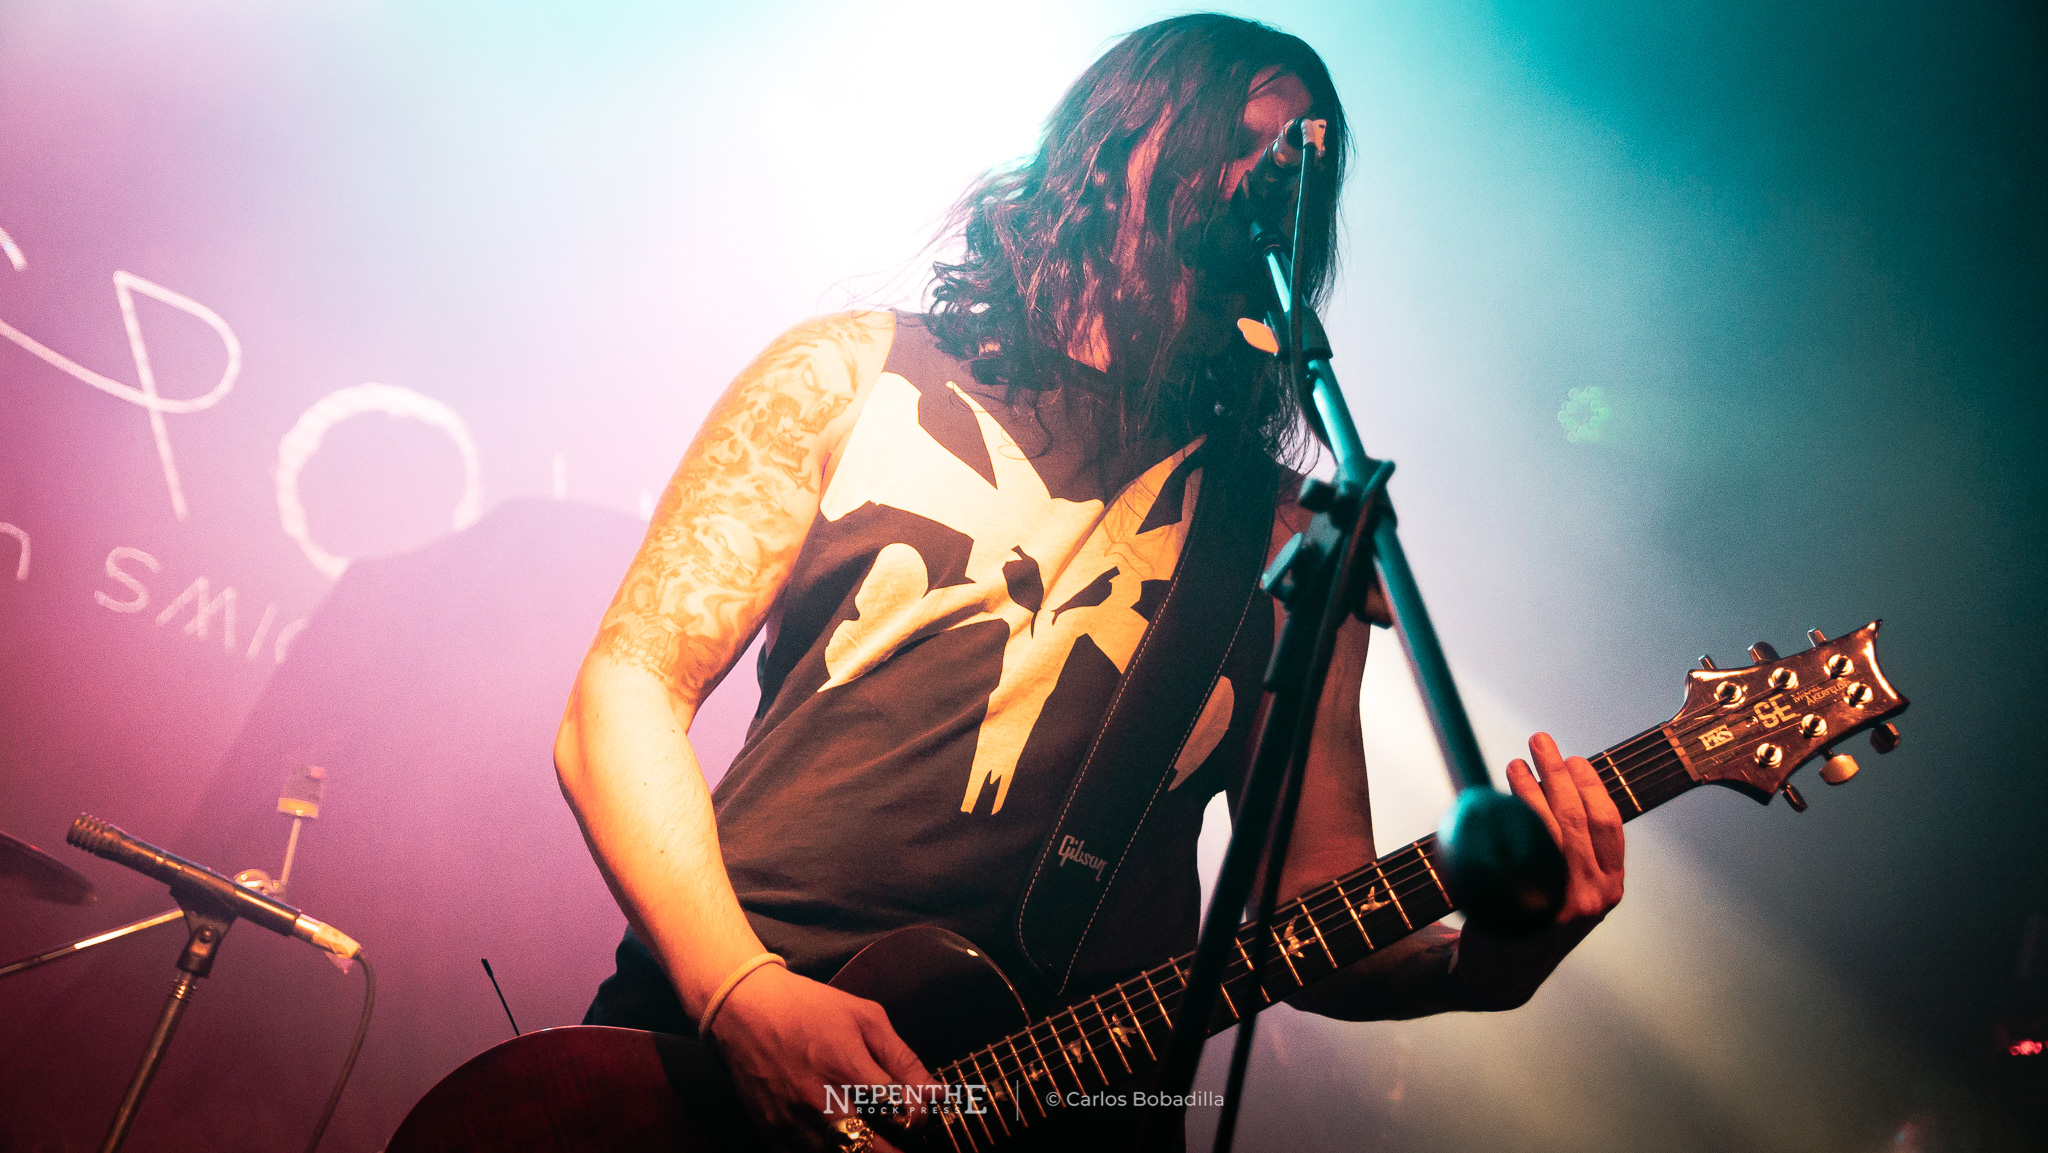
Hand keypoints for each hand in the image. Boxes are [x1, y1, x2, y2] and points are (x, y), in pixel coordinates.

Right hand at [708, 964, 930, 1151]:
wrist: (742, 1011)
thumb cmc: (808, 1008)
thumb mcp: (865, 1017)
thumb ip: (903, 1059)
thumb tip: (937, 1094)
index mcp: (848, 1069)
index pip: (902, 1115)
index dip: (918, 1117)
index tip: (915, 1110)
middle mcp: (820, 1104)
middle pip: (875, 1151)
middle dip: (895, 1147)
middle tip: (897, 1131)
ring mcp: (795, 1126)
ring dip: (865, 1151)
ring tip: (871, 1135)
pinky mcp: (775, 1137)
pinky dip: (831, 1152)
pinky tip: (839, 1137)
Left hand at [1448, 732, 1625, 1010]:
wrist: (1503, 973)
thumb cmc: (1536, 916)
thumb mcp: (1573, 887)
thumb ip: (1579, 849)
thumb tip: (1561, 785)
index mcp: (1610, 887)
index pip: (1609, 823)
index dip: (1591, 784)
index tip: (1572, 757)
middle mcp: (1590, 897)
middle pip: (1576, 819)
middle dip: (1557, 773)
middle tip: (1538, 741)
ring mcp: (1556, 905)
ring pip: (1546, 831)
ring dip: (1528, 789)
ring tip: (1514, 765)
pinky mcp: (1520, 910)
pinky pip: (1514, 854)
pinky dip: (1505, 821)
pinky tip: (1493, 802)